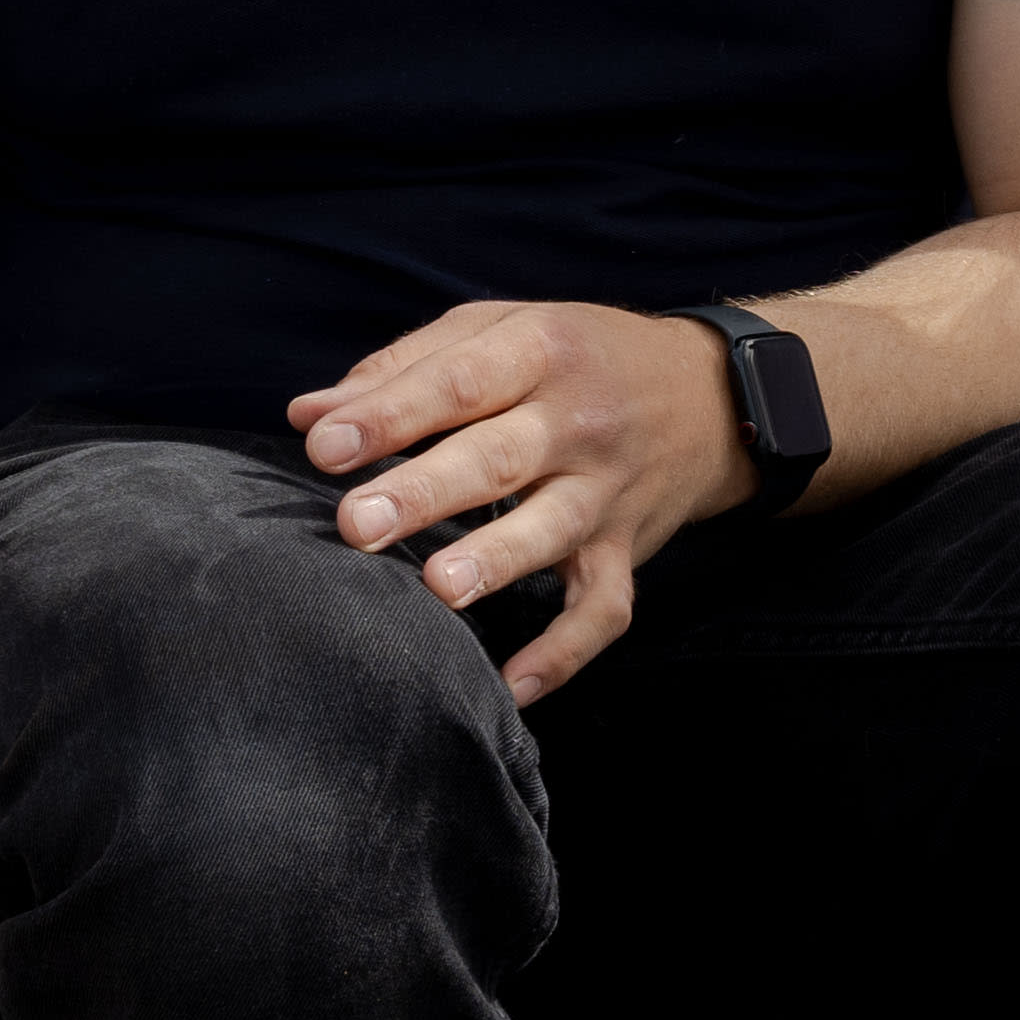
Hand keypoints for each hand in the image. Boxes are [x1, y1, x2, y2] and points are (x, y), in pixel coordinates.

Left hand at [289, 300, 755, 707]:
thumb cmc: (578, 357)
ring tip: (438, 586)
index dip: (389, 415)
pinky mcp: (628, 551)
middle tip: (357, 522)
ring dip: (498, 561)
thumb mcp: (499, 330)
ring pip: (553, 531)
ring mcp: (607, 491)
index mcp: (541, 350)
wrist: (711, 395)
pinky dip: (563, 654)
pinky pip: (603, 609)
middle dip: (427, 491)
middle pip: (500, 458)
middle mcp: (579, 421)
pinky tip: (510, 689)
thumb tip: (308, 413)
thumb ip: (402, 369)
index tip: (322, 446)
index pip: (459, 382)